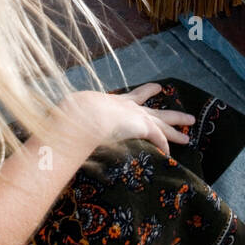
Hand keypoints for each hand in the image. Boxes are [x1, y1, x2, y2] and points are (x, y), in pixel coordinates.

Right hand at [61, 82, 194, 158]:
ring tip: (191, 125)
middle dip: (171, 114)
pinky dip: (163, 146)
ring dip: (177, 125)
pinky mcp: (143, 125)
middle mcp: (128, 107)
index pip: (134, 98)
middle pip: (155, 111)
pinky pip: (158, 139)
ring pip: (164, 121)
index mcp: (114, 103)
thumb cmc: (74, 114)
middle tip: (187, 116)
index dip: (145, 93)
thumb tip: (52, 132)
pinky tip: (169, 155)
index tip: (155, 88)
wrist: (82, 112)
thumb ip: (69, 124)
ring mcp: (136, 115)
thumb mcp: (73, 117)